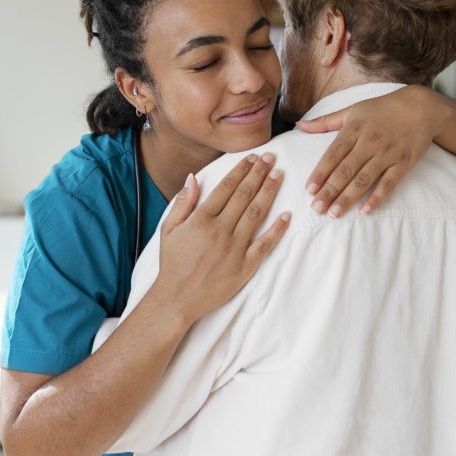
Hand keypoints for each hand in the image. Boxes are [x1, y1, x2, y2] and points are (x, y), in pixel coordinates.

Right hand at [151, 153, 291, 326]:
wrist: (177, 298)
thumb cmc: (172, 263)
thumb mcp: (168, 229)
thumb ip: (183, 202)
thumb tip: (194, 177)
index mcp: (201, 220)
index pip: (226, 187)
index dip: (241, 170)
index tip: (252, 157)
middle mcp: (219, 231)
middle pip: (244, 195)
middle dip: (258, 174)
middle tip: (270, 158)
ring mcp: (234, 249)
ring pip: (256, 214)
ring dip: (269, 192)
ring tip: (279, 176)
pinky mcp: (245, 267)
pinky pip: (265, 244)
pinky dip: (277, 229)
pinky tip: (287, 215)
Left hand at [295, 85, 451, 216]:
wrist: (421, 107)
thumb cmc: (382, 108)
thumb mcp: (352, 110)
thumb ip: (325, 122)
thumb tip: (299, 126)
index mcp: (354, 129)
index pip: (332, 155)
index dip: (320, 173)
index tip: (309, 190)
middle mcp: (369, 142)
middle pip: (345, 170)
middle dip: (329, 191)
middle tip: (316, 209)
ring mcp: (387, 154)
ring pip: (364, 179)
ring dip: (348, 198)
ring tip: (334, 213)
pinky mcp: (404, 163)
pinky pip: (389, 183)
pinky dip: (377, 197)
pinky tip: (365, 211)